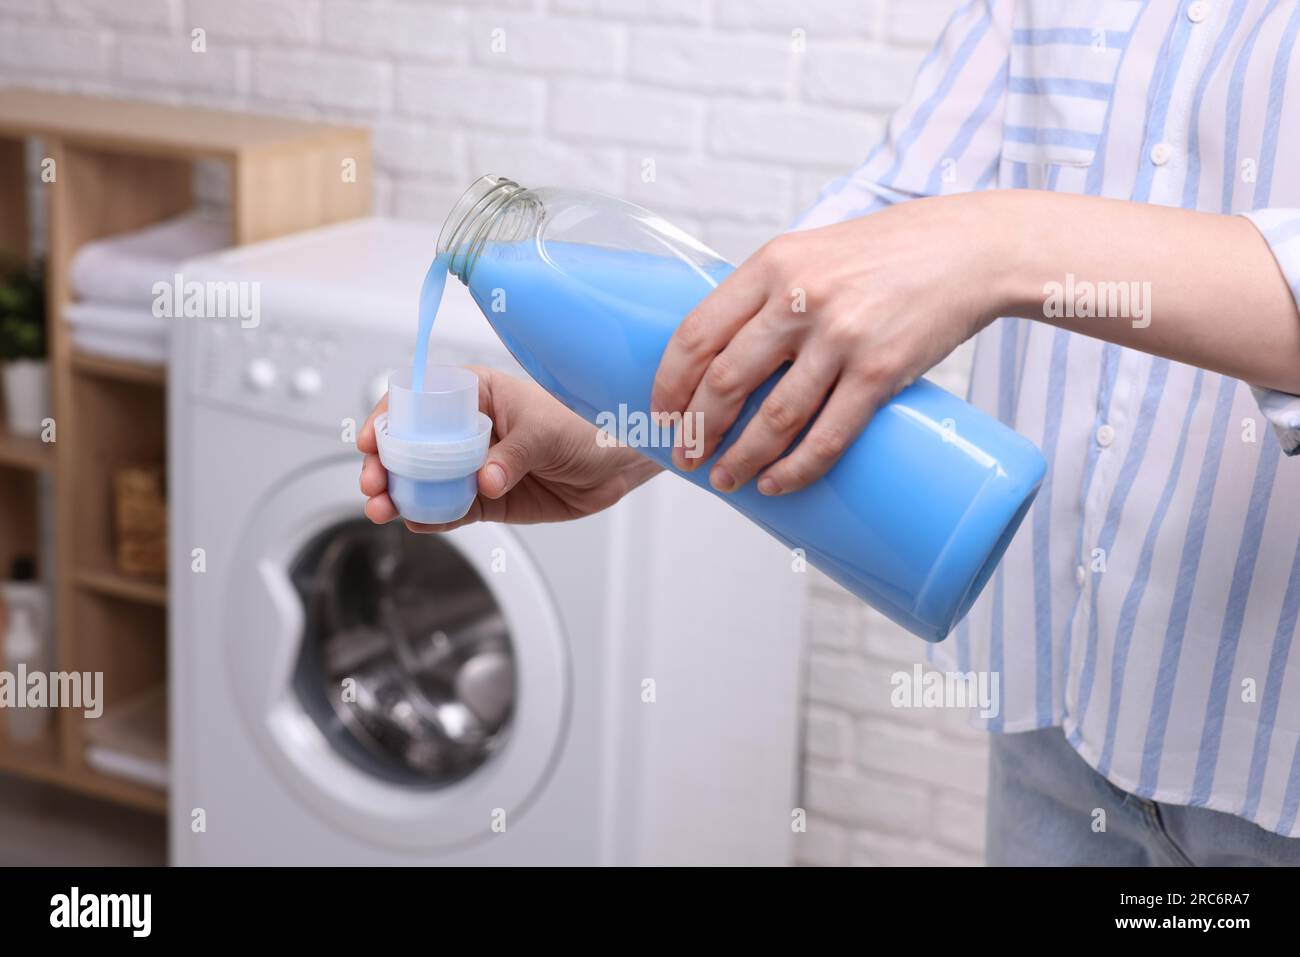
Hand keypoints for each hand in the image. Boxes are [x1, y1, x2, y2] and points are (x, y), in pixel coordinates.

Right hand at [358, 366, 662, 531]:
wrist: (616, 462)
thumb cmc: (585, 426)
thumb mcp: (546, 431)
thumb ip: (512, 455)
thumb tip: (485, 480)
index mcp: (476, 393)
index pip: (420, 400)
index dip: (390, 418)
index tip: (373, 439)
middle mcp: (468, 429)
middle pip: (412, 445)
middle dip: (386, 465)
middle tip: (374, 484)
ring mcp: (474, 465)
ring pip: (424, 481)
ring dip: (400, 495)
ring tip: (384, 509)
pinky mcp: (487, 499)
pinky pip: (450, 509)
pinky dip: (431, 517)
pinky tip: (416, 521)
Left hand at [650, 192, 1002, 494]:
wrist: (970, 249)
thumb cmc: (887, 252)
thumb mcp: (812, 252)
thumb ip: (769, 293)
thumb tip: (723, 351)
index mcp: (772, 265)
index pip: (696, 333)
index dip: (668, 384)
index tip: (659, 415)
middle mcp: (800, 298)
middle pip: (724, 382)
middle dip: (696, 431)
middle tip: (685, 457)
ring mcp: (841, 336)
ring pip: (772, 418)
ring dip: (740, 459)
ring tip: (725, 479)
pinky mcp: (881, 371)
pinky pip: (828, 436)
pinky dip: (796, 469)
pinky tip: (775, 484)